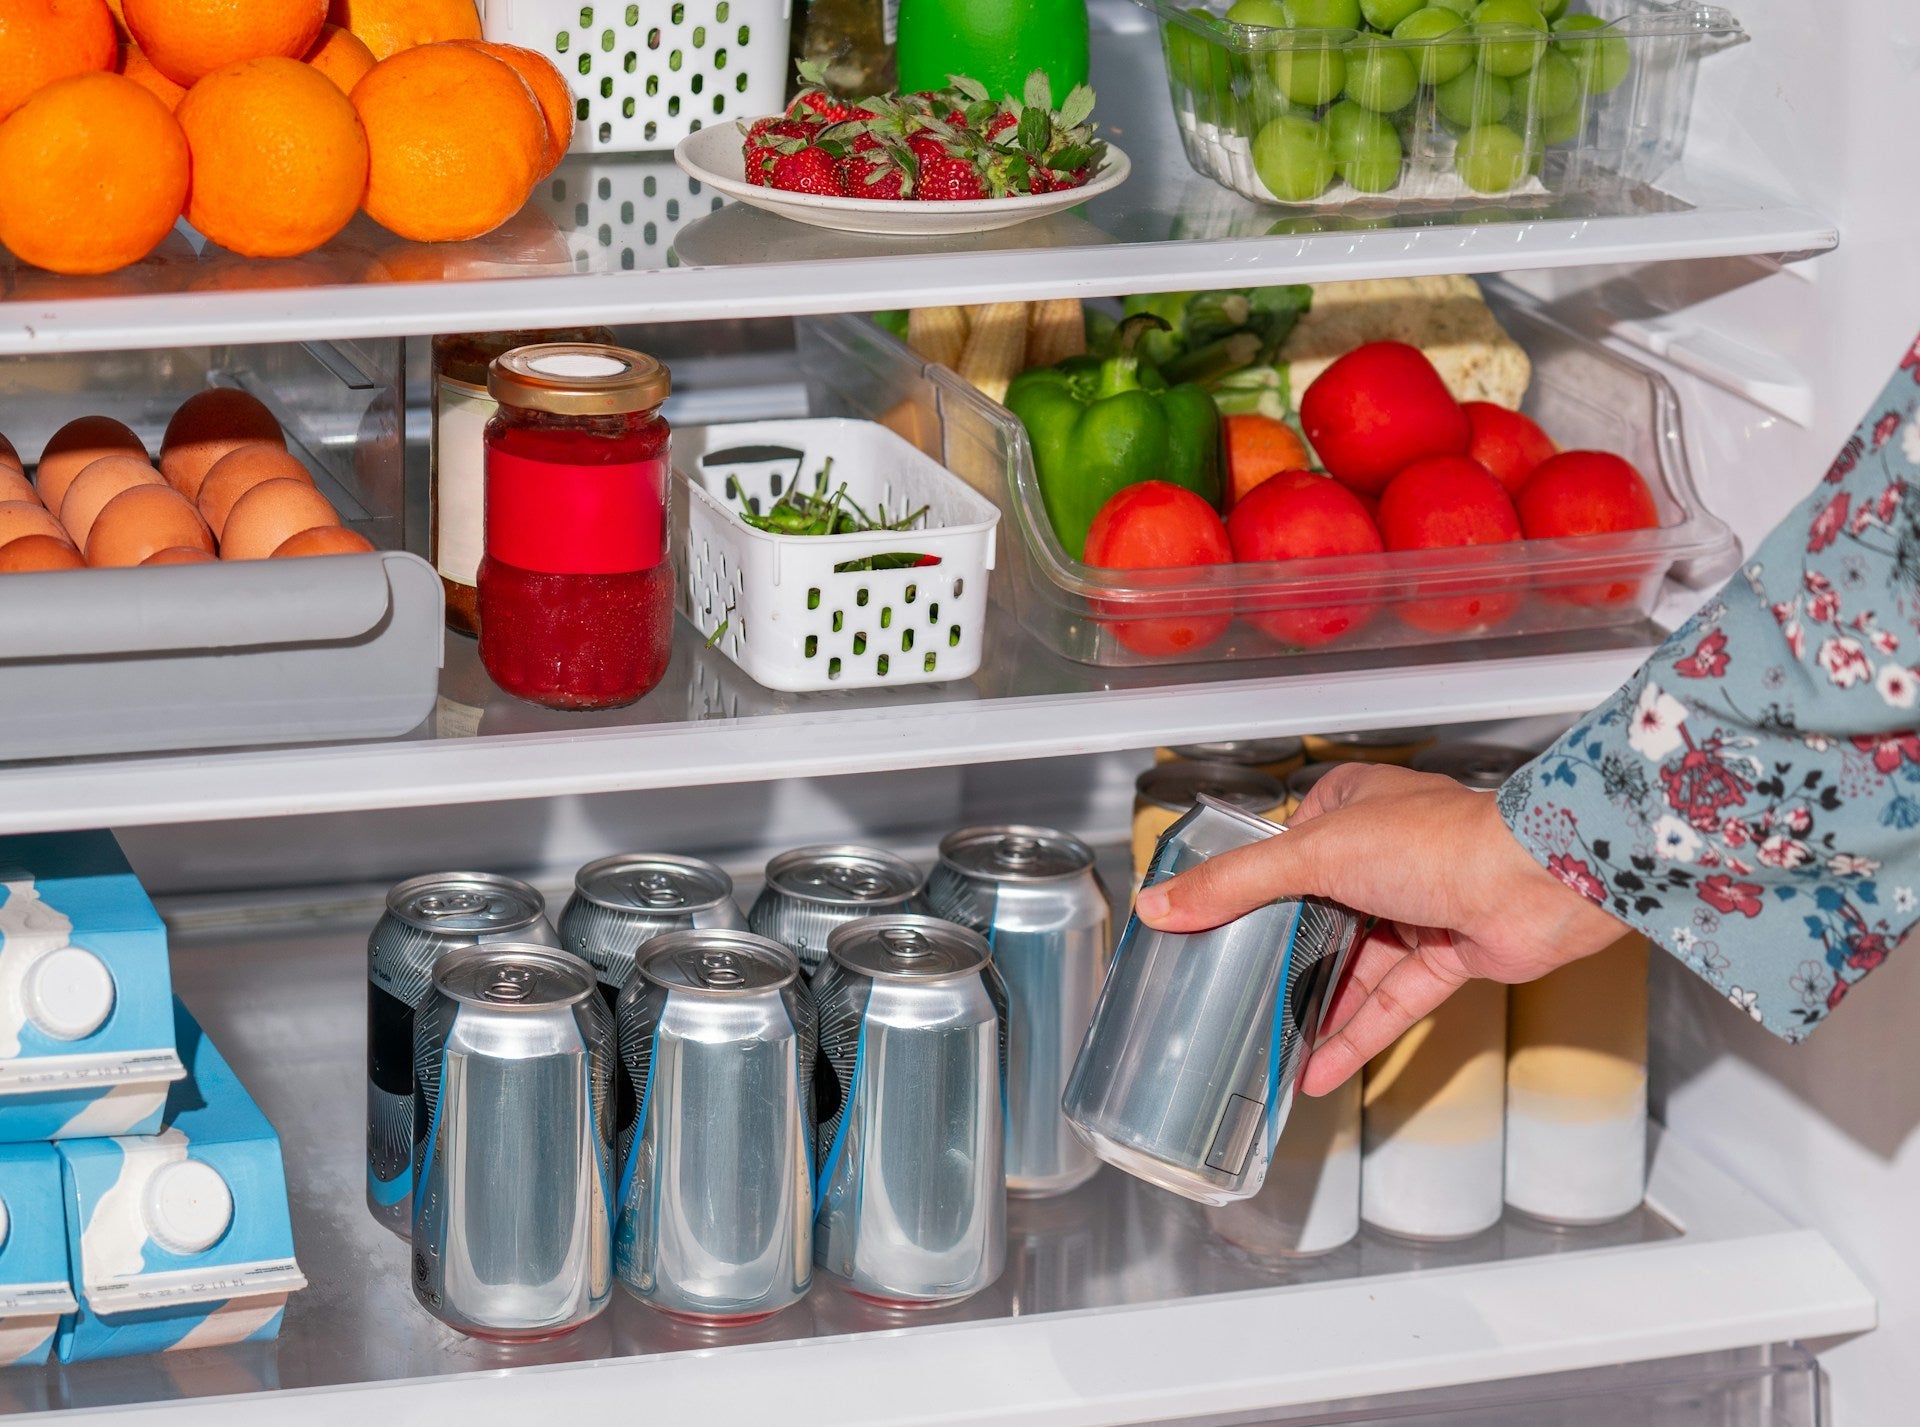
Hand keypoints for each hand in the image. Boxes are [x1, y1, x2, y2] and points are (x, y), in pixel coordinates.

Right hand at [1134, 762, 1625, 1095]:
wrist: (1539, 882)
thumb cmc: (1439, 841)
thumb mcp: (1312, 854)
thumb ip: (1234, 884)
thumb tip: (1160, 905)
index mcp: (1350, 806)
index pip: (1283, 849)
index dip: (1248, 890)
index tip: (1206, 928)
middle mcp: (1384, 852)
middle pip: (1315, 914)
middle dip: (1280, 960)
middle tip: (1230, 1000)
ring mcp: (1417, 905)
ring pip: (1352, 966)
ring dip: (1315, 1009)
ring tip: (1267, 1050)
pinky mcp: (1447, 954)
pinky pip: (1391, 1002)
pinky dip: (1355, 1035)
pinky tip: (1316, 1070)